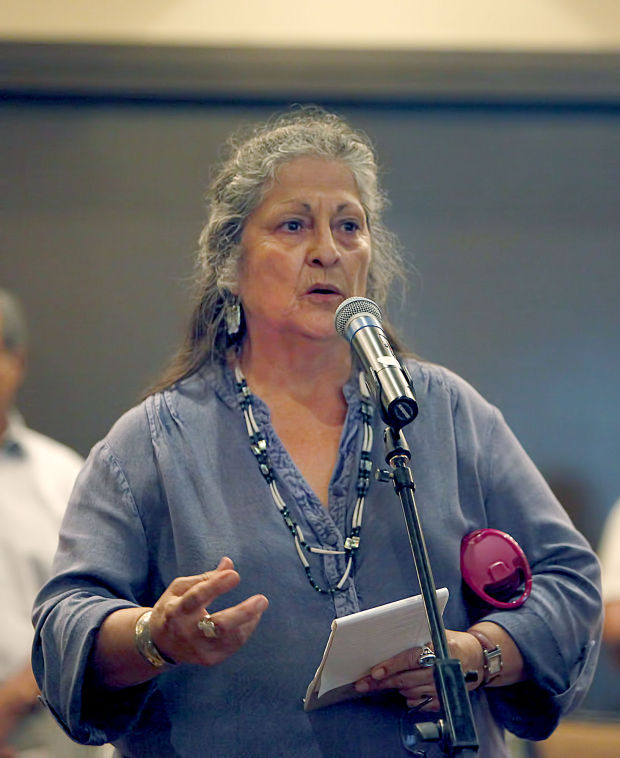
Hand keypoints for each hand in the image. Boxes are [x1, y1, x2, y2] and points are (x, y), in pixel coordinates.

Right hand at [149, 557, 268, 667]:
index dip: (216, 585)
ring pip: (232, 638)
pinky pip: (234, 645)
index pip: (197, 597)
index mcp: (176, 610)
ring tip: (259, 604)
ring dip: (250, 619)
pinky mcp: (210, 660)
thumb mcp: (181, 588)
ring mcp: (198, 650)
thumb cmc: (174, 607)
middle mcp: (186, 633)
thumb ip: (206, 577)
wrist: (160, 644)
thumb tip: (229, 562)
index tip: (235, 575)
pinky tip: (251, 618)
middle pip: (219, 625)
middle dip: (243, 612)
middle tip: (262, 600)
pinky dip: (246, 629)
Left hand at [354, 630, 481, 710]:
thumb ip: (416, 640)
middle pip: (406, 678)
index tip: (375, 672)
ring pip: (410, 692)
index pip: (410, 658)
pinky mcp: (445, 699)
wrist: (476, 657)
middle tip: (364, 683)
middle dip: (382, 682)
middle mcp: (442, 669)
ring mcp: (444, 686)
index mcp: (439, 648)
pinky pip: (420, 703)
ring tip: (386, 681)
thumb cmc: (451, 642)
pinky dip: (410, 697)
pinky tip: (407, 690)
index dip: (391, 665)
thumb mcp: (436, 633)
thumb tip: (386, 642)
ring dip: (396, 687)